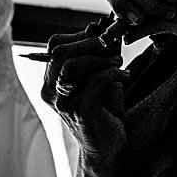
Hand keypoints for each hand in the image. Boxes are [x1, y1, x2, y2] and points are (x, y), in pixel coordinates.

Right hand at [42, 20, 132, 164]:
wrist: (106, 147)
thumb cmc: (102, 110)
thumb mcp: (98, 77)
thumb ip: (97, 56)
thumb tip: (104, 30)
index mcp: (51, 81)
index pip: (54, 46)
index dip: (78, 36)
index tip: (101, 34)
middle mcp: (51, 91)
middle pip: (59, 52)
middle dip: (89, 43)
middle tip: (111, 45)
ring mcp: (64, 102)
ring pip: (71, 65)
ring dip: (98, 57)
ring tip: (118, 60)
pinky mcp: (81, 111)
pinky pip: (94, 82)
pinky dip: (112, 72)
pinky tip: (125, 74)